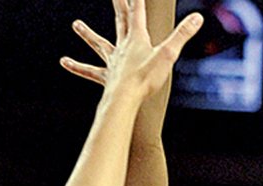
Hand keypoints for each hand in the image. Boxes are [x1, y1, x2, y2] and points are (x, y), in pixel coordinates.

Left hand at [60, 0, 202, 99]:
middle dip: (117, 5)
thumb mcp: (168, 54)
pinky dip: (76, 66)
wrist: (125, 99)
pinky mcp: (106, 78)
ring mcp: (112, 63)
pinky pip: (88, 71)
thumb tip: (197, 17)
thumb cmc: (146, 78)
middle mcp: (122, 48)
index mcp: (137, 39)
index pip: (137, 12)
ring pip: (98, 45)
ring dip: (88, 34)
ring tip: (75, 24)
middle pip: (119, 21)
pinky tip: (64, 61)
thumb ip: (182, 35)